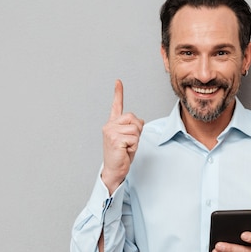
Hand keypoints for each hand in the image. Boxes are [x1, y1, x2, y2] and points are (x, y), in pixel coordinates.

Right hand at [100, 79, 143, 193]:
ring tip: (126, 148)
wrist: (114, 170)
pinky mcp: (115, 139)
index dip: (118, 93)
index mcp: (112, 124)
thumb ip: (133, 127)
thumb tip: (141, 121)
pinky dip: (133, 146)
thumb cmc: (121, 155)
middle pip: (133, 118)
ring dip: (135, 140)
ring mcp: (111, 132)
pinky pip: (134, 138)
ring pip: (135, 129)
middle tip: (129, 142)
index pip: (116, 106)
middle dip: (137, 130)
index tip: (118, 81)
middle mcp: (109, 126)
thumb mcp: (129, 138)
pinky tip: (125, 151)